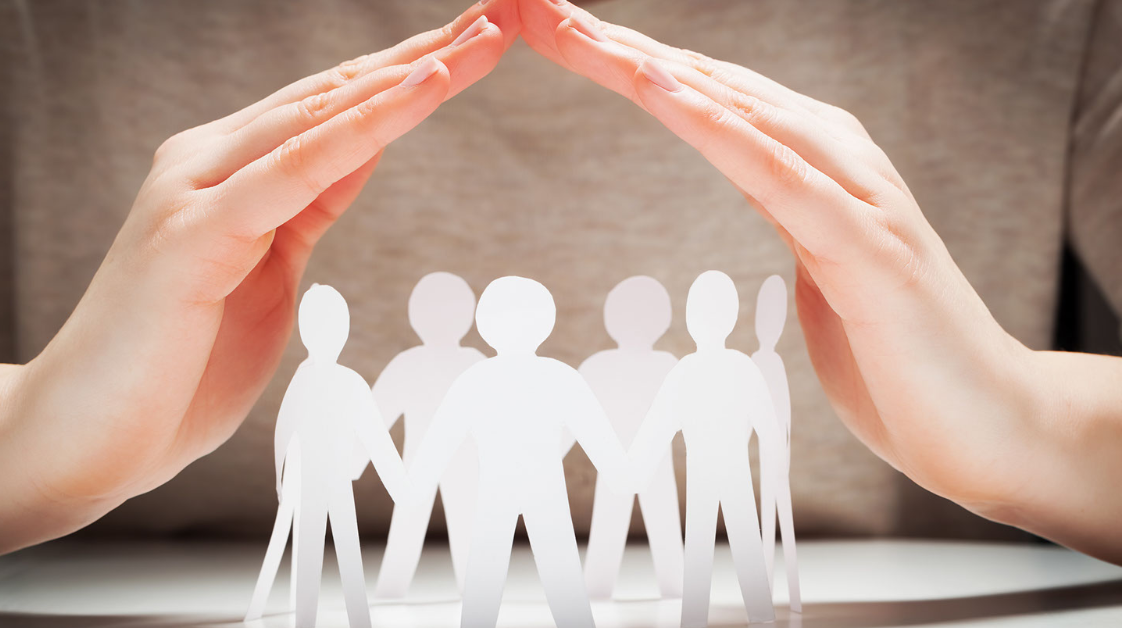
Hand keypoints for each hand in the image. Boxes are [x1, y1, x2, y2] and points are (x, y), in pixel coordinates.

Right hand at [0, 2, 517, 574]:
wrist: (85, 437)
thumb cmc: (178, 365)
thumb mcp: (266, 268)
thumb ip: (304, 206)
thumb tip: (360, 153)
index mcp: (226, 170)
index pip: (332, 107)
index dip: (408, 75)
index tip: (476, 47)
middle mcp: (207, 162)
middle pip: (334, 95)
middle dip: (424, 56)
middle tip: (501, 20)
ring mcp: (194, 192)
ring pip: (320, 116)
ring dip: (409, 75)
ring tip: (480, 41)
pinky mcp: (191, 236)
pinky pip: (295, 172)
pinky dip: (361, 130)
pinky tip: (419, 92)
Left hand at [518, 0, 1121, 560]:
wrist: (991, 421)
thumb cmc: (896, 353)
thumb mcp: (822, 266)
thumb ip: (793, 212)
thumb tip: (758, 185)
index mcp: (812, 162)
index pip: (701, 95)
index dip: (621, 60)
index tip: (547, 33)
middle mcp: (834, 157)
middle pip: (704, 83)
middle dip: (612, 45)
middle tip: (530, 6)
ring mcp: (856, 195)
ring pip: (734, 110)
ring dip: (647, 67)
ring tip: (572, 29)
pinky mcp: (868, 247)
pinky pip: (777, 174)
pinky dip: (718, 128)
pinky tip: (664, 89)